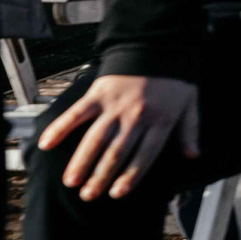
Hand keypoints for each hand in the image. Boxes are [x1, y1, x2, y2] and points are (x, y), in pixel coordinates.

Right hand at [38, 74, 199, 200]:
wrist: (158, 44)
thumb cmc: (174, 77)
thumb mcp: (190, 102)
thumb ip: (190, 130)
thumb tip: (193, 155)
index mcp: (161, 120)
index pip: (145, 156)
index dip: (130, 176)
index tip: (116, 194)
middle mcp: (137, 116)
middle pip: (117, 152)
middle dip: (101, 177)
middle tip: (89, 195)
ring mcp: (116, 104)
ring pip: (96, 139)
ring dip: (82, 162)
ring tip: (71, 182)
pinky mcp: (98, 92)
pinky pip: (77, 114)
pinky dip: (60, 128)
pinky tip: (47, 144)